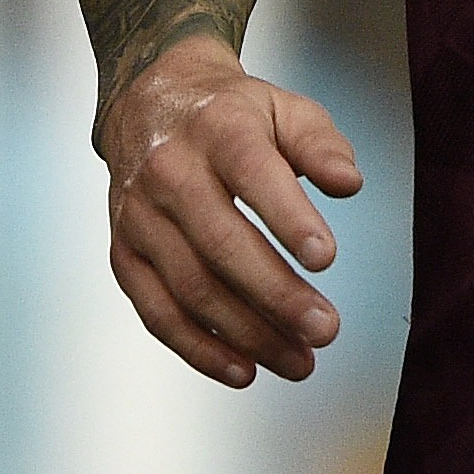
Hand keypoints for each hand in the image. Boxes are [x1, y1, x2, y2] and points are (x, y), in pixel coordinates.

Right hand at [96, 33, 361, 385]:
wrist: (149, 104)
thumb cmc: (235, 114)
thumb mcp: (286, 108)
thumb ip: (321, 144)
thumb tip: (349, 184)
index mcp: (218, 130)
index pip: (253, 175)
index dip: (289, 219)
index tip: (327, 259)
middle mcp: (170, 174)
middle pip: (221, 244)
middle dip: (276, 295)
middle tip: (326, 329)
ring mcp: (140, 219)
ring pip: (191, 287)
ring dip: (247, 333)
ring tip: (300, 360)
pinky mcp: (124, 254)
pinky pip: (157, 311)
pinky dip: (199, 347)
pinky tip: (244, 369)